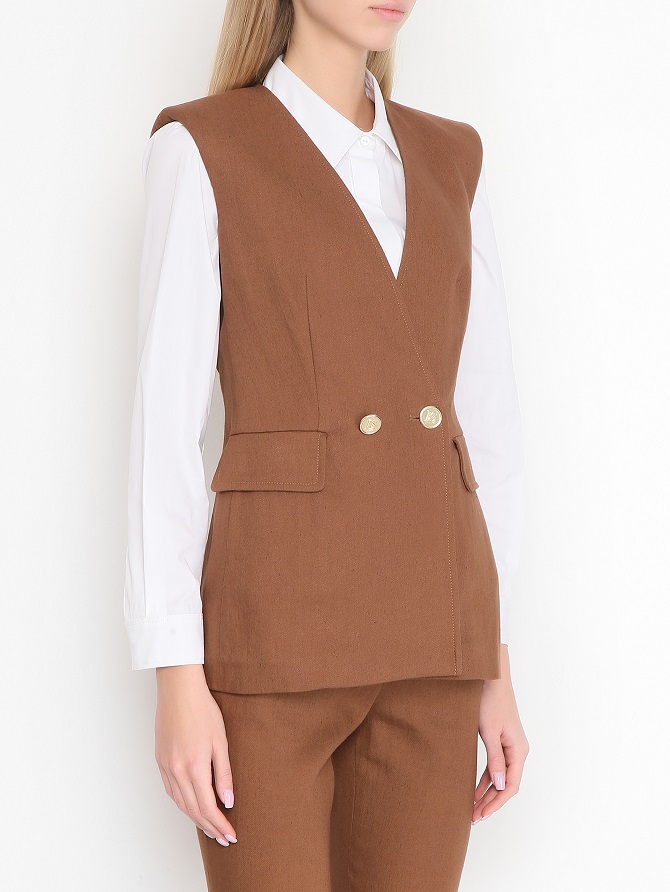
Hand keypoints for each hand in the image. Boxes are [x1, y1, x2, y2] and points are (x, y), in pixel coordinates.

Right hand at [155, 665, 237, 845]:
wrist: (178, 690)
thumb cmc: (203, 710)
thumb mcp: (221, 741)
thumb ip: (224, 774)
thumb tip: (228, 801)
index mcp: (194, 766)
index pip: (208, 807)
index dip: (219, 824)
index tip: (231, 835)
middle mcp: (176, 770)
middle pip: (193, 809)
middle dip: (209, 827)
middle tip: (223, 838)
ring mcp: (165, 766)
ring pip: (180, 803)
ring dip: (195, 818)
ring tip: (210, 827)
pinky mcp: (160, 760)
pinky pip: (170, 790)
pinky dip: (182, 803)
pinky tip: (192, 806)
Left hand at [472, 645, 529, 824]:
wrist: (490, 676)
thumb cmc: (490, 700)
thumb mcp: (489, 730)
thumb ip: (495, 759)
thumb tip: (501, 786)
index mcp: (519, 750)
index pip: (511, 786)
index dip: (496, 803)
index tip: (481, 815)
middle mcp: (517, 750)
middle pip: (506, 785)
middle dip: (490, 803)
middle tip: (473, 818)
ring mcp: (509, 745)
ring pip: (500, 777)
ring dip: (486, 793)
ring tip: (471, 809)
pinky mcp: (500, 739)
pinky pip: (495, 766)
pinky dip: (485, 779)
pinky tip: (473, 790)